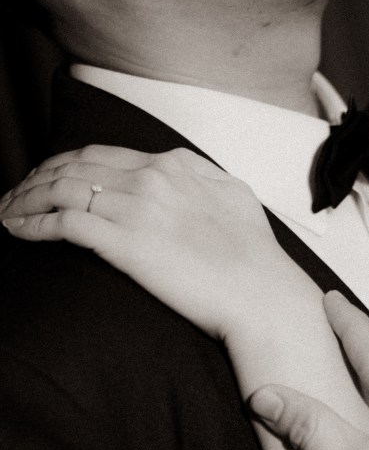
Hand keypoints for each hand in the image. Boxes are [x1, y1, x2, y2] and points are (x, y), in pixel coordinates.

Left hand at [0, 146, 295, 341]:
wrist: (262, 295)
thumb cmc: (256, 259)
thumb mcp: (236, 200)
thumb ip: (204, 179)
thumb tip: (185, 173)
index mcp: (175, 165)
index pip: (102, 154)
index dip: (65, 163)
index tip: (47, 178)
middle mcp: (151, 178)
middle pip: (73, 165)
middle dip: (35, 178)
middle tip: (15, 194)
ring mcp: (135, 208)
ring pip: (60, 189)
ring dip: (25, 199)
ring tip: (6, 213)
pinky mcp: (124, 244)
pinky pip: (63, 224)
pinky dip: (32, 223)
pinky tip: (16, 231)